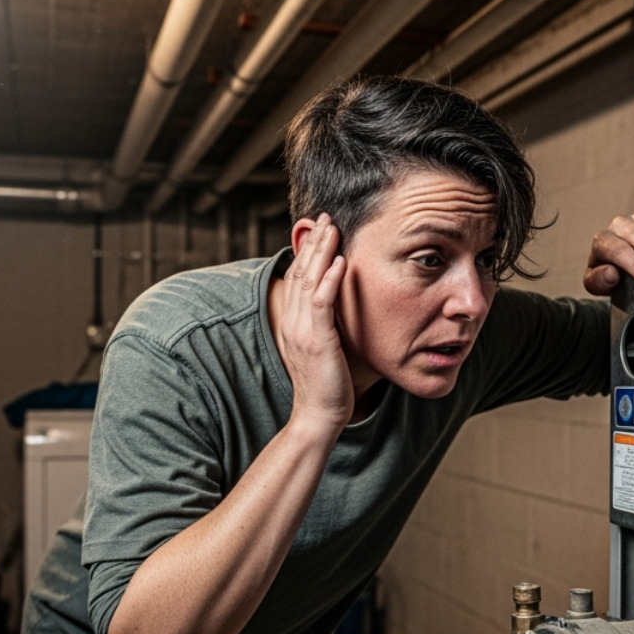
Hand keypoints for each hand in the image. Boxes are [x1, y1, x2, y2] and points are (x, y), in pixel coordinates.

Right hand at [278, 214, 354, 429]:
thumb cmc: (326, 385)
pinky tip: (340, 261)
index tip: (320, 229)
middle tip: (325, 218)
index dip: (307, 251)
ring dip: (321, 252)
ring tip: (332, 229)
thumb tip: (337, 308)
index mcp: (292, 321)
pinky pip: (322, 304)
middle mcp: (292, 321)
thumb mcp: (322, 347)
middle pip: (300, 272)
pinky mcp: (317, 340)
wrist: (317, 415)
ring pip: (309, 281)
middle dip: (313, 243)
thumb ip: (325, 324)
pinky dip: (330, 280)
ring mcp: (302, 330)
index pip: (298, 277)